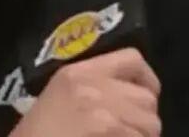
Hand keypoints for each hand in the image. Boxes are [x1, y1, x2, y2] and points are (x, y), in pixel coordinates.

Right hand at [10, 48, 162, 136]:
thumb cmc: (38, 136)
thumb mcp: (59, 100)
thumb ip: (94, 91)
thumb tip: (132, 101)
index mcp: (77, 72)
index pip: (132, 59)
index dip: (147, 80)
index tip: (144, 97)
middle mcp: (92, 85)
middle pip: (147, 99)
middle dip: (145, 121)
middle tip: (130, 134)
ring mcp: (102, 111)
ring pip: (151, 125)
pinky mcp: (108, 131)